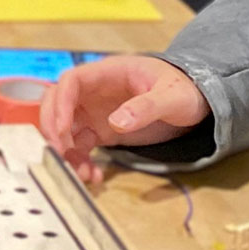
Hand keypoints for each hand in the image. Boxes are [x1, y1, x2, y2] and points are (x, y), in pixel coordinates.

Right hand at [39, 56, 208, 180]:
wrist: (195, 102)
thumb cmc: (184, 89)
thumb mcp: (171, 97)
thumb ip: (146, 107)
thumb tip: (115, 122)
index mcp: (108, 73)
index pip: (71, 81)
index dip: (61, 104)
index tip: (64, 130)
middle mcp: (95, 91)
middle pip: (57, 104)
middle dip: (54, 129)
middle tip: (60, 154)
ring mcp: (95, 111)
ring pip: (66, 129)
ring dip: (66, 151)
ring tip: (81, 173)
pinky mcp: (101, 131)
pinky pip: (81, 146)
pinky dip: (80, 161)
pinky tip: (93, 176)